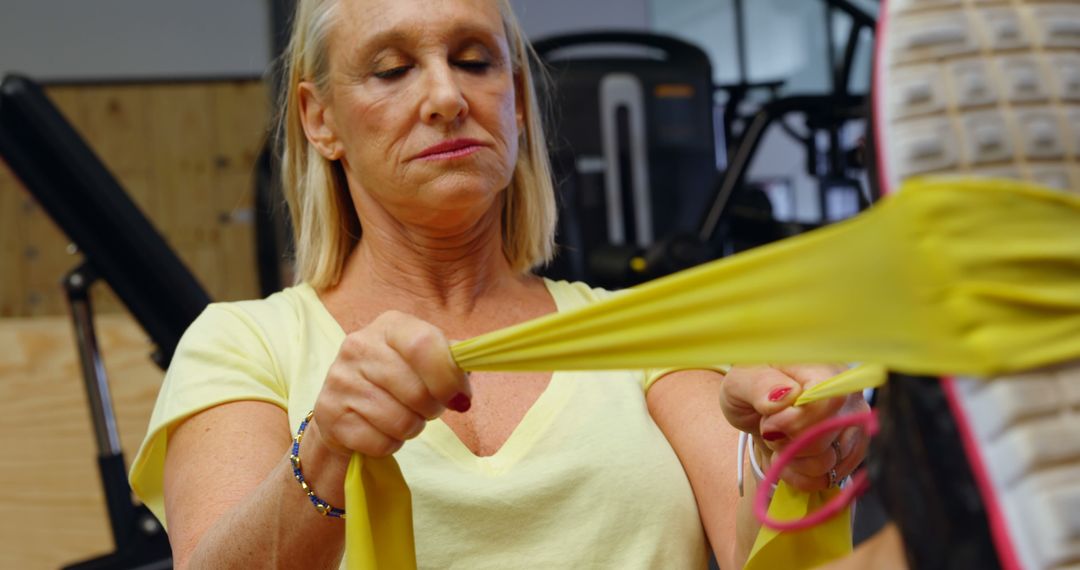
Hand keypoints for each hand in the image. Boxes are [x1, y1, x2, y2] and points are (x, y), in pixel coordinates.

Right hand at [312, 310, 469, 457]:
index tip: (461, 398)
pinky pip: (381, 442)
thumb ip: (450, 359)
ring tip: (404, 417)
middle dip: (432, 409)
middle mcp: (359, 346)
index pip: (424, 345)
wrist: (345, 408)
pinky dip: (390, 444)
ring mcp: (341, 379)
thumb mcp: (423, 360)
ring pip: (400, 422)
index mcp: (390, 326)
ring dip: (412, 428)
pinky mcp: (330, 414)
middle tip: (428, 408)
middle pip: (417, 391)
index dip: (448, 378)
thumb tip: (471, 364)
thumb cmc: (397, 382)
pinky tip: (381, 430)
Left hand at [719, 364, 869, 491]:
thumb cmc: (751, 389)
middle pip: (826, 438)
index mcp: (821, 368)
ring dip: (793, 461)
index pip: (826, 402)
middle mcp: (847, 393)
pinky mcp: (852, 450)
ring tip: (781, 443)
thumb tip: (784, 396)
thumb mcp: (740, 382)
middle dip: (788, 443)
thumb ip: (759, 386)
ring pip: (829, 463)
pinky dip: (802, 477)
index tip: (769, 424)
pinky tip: (790, 460)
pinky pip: (830, 479)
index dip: (795, 423)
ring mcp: (854, 423)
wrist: (759, 409)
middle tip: (771, 429)